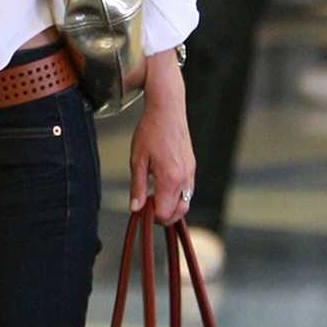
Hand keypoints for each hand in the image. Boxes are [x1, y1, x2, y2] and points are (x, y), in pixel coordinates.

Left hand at [129, 50, 195, 226]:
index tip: (141, 208)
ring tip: (153, 196)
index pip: (165, 213)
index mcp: (170, 178)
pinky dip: (176, 195)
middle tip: (147, 206)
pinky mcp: (192, 166)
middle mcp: (185, 178)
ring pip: (186, 202)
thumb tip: (135, 209)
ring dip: (171, 205)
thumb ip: (137, 187)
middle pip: (180, 212)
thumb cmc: (150, 131)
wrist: (167, 109)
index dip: (152, 217)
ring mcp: (191, 172)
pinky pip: (187, 190)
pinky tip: (162, 186)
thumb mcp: (137, 160)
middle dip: (164, 215)